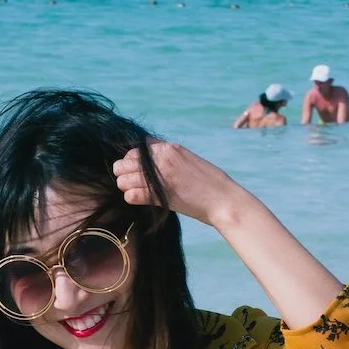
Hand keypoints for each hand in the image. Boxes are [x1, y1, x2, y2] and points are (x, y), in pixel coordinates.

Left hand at [113, 141, 243, 229]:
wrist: (223, 200)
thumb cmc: (209, 183)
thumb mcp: (188, 159)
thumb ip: (169, 156)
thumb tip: (152, 155)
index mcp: (168, 148)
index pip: (137, 148)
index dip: (133, 160)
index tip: (137, 170)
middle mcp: (161, 159)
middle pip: (127, 161)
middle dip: (124, 172)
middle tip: (130, 182)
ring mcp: (160, 177)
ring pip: (125, 178)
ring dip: (126, 185)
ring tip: (132, 191)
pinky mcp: (160, 196)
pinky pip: (132, 195)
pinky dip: (131, 197)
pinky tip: (135, 199)